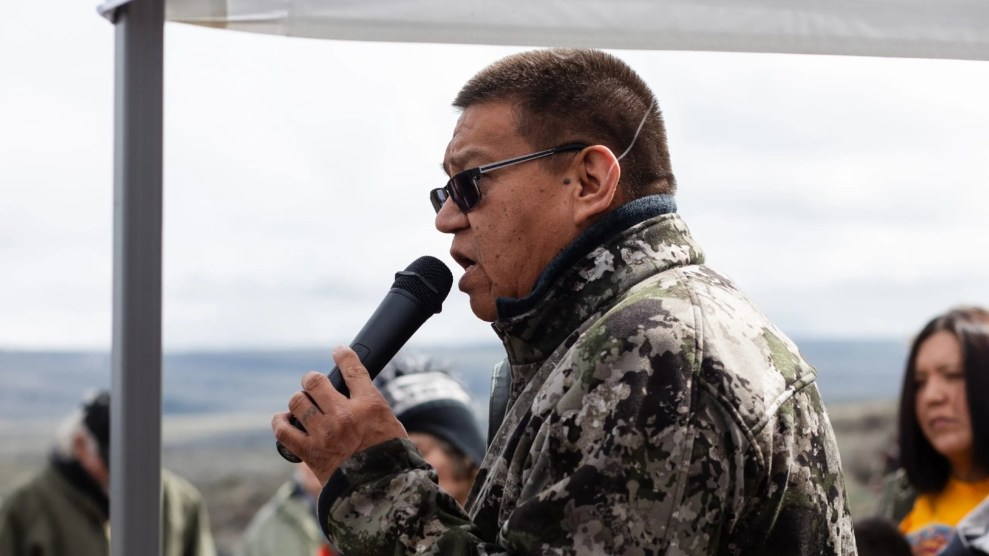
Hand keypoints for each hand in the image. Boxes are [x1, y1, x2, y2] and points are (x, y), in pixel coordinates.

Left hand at [271, 346, 406, 483]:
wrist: (381, 493)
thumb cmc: (391, 459)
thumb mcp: (391, 425)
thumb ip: (371, 407)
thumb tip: (356, 396)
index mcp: (369, 405)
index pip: (352, 368)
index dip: (343, 355)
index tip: (339, 351)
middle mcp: (344, 415)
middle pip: (315, 381)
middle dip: (312, 380)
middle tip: (315, 385)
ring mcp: (323, 434)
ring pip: (297, 401)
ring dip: (300, 400)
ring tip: (304, 406)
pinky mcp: (309, 453)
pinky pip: (283, 431)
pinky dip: (281, 423)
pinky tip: (285, 421)